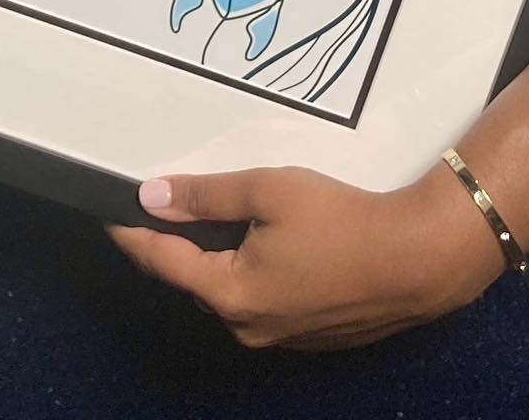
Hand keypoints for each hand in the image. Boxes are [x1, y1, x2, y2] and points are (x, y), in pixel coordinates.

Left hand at [106, 160, 506, 351]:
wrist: (417, 259)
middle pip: (196, 281)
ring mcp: (281, 338)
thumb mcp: (269, 191)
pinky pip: (265, 304)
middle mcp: (248, 326)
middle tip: (170, 203)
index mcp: (230, 293)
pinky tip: (273, 245)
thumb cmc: (340, 220)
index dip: (133, 232)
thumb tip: (153, 197)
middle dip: (179, 245)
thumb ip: (207, 196)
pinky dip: (254, 275)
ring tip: (220, 220)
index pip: (162, 261)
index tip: (111, 210)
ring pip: (232, 294)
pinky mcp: (310, 336)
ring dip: (219, 261)